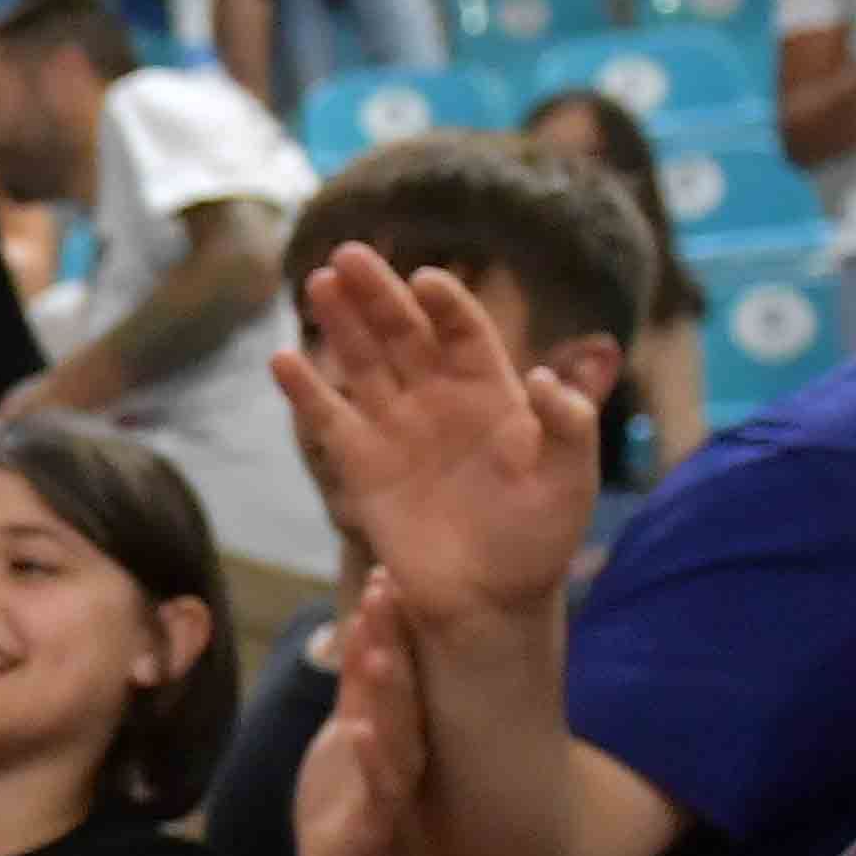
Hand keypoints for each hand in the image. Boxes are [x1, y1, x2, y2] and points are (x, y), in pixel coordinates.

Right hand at [270, 241, 601, 634]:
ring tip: (318, 283)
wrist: (491, 600)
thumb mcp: (571, 478)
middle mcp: (438, 399)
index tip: (426, 282)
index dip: (446, 304)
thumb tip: (544, 378)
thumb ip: (569, 424)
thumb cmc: (538, 538)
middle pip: (403, 332)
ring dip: (339, 322)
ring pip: (362, 361)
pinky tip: (284, 359)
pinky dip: (305, 391)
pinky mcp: (361, 465)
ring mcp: (396, 428)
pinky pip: (328, 418)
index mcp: (491, 392)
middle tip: (349, 255)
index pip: (464, 332)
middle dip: (377, 293)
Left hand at [295, 573, 431, 855]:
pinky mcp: (374, 828)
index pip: (399, 662)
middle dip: (392, 636)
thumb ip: (362, 677)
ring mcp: (391, 788)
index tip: (384, 566)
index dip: (392, 617)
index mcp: (398, 722)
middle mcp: (404, 748)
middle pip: (402, 686)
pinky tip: (359, 730)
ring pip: (394, 731)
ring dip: (388, 689)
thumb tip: (368, 612)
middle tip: (386, 585)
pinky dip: (370, 758)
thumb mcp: (356, 726)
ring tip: (376, 645)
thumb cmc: (357, 800)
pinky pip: (377, 790)